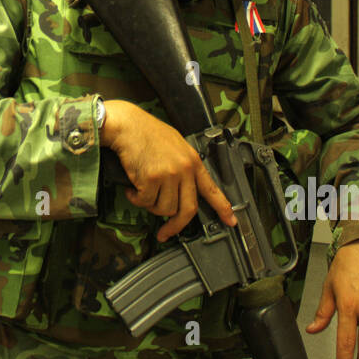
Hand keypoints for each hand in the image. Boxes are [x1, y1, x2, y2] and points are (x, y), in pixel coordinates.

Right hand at [100, 99, 236, 241]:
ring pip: (164, 208)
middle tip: (166, 232)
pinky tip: (132, 187)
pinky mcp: (152, 179)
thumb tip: (181, 191)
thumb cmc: (147, 133)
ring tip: (142, 190)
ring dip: (150, 205)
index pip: (212, 189)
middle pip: (187, 209)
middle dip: (176, 226)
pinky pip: (145, 202)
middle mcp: (184, 169)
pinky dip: (136, 199)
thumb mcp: (176, 146)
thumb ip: (183, 167)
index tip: (231, 221)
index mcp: (193, 161)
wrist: (128, 125)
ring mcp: (169, 174)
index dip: (223, 208)